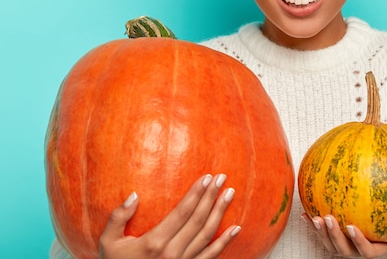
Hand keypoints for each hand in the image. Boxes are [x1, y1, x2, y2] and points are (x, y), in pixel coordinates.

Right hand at [99, 174, 239, 258]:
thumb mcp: (108, 243)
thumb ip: (118, 218)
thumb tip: (134, 195)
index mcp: (154, 243)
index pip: (181, 213)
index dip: (196, 194)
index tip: (207, 177)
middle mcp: (171, 254)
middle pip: (197, 220)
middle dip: (211, 197)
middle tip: (222, 178)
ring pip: (207, 236)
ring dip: (220, 213)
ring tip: (230, 193)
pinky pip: (210, 257)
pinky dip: (225, 242)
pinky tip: (236, 229)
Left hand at [302, 214, 386, 258]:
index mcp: (376, 254)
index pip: (364, 252)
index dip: (357, 241)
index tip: (351, 226)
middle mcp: (359, 256)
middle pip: (342, 250)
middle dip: (333, 235)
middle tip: (327, 218)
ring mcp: (347, 252)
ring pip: (330, 246)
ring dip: (320, 233)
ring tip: (314, 216)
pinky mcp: (339, 247)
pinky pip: (324, 239)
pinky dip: (313, 229)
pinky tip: (305, 213)